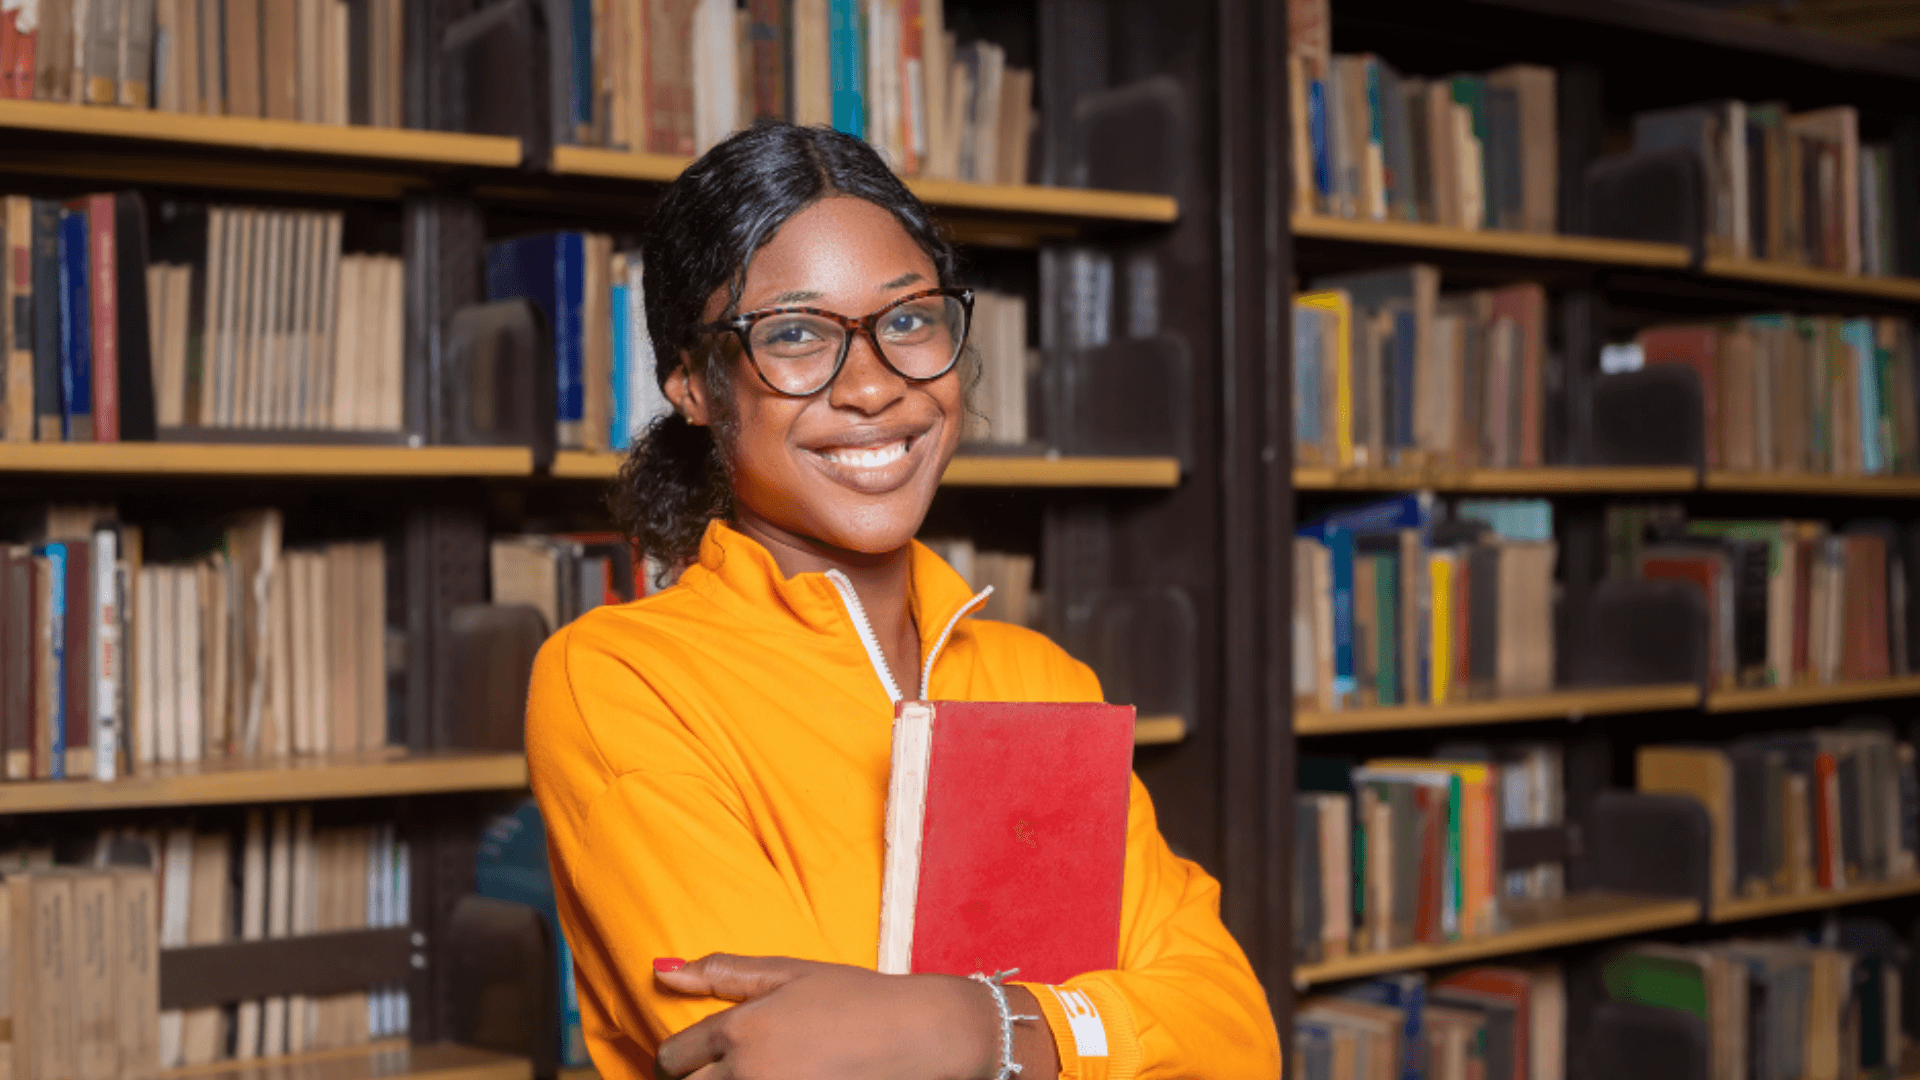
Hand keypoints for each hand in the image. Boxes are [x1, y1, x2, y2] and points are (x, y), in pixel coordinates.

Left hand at [652, 954, 998, 1079]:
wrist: (919, 1036)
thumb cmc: (857, 998)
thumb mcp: (790, 972)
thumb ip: (723, 972)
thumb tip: (661, 968)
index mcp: (741, 1029)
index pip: (672, 1057)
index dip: (677, 1059)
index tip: (693, 1059)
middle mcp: (749, 1072)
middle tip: (730, 1069)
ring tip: (754, 1075)